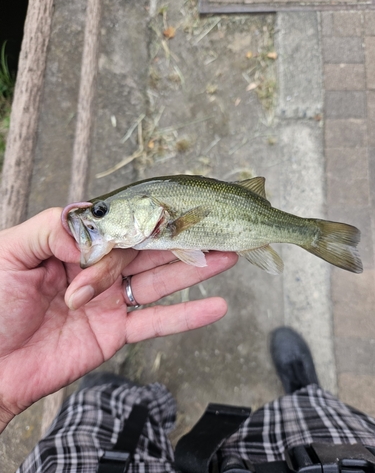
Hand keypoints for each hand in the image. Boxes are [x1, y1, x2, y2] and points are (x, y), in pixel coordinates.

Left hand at [0, 208, 237, 431]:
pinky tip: (216, 307)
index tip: (176, 208)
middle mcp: (97, 270)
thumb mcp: (9, 254)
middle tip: (215, 226)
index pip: (117, 227)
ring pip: (159, 281)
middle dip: (181, 239)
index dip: (147, 218)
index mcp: (74, 246)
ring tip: (227, 255)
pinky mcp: (116, 333)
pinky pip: (156, 323)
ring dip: (193, 269)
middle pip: (146, 251)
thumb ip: (50, 230)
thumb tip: (95, 234)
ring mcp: (110, 302)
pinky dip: (187, 317)